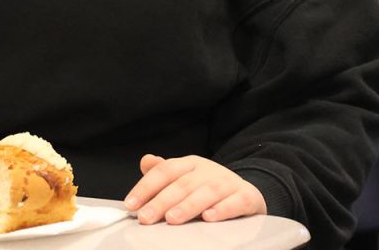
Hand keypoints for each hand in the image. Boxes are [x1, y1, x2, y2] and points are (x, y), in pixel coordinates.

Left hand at [123, 154, 266, 224]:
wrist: (247, 192)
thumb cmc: (208, 187)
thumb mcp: (186, 177)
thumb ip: (163, 173)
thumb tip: (145, 161)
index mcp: (190, 164)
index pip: (165, 171)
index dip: (146, 187)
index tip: (131, 205)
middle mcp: (209, 170)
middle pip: (183, 183)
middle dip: (162, 201)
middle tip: (146, 217)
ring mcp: (229, 182)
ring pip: (208, 192)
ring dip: (188, 205)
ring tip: (172, 219)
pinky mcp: (247, 197)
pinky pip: (236, 202)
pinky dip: (223, 209)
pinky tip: (209, 218)